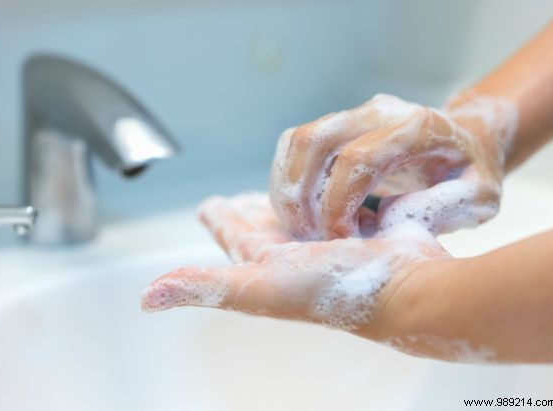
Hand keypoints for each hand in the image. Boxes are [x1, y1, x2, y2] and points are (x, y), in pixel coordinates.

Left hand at [141, 193, 450, 342]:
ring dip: (292, 197)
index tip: (206, 203)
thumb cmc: (334, 291)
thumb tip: (146, 299)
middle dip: (251, 207)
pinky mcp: (364, 227)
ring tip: (284, 185)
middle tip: (239, 194)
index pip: (234, 233)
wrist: (406, 290)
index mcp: (268, 261)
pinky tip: (334, 185)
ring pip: (303, 211)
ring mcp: (331, 241)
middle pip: (266, 223)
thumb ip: (204, 285)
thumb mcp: (259, 284)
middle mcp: (297, 253)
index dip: (219, 218)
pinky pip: (339, 203)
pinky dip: (332, 193)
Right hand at [270, 93, 517, 239]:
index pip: (357, 159)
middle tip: (310, 237)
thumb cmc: (472, 174)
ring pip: (297, 141)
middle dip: (300, 197)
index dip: (338, 206)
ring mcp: (355, 114)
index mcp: (417, 127)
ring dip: (287, 188)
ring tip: (300, 227)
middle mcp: (380, 111)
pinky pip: (295, 145)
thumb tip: (390, 218)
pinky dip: (287, 180)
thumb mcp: (481, 197)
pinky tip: (301, 211)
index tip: (344, 242)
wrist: (465, 141)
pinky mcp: (338, 125)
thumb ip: (446, 207)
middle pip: (314, 141)